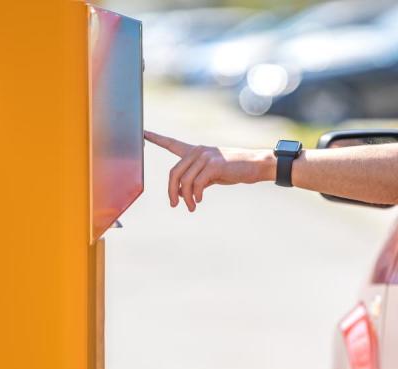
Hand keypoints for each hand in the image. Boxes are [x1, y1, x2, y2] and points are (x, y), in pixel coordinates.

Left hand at [144, 131, 274, 211]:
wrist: (255, 166)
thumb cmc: (234, 171)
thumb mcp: (212, 175)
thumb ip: (197, 179)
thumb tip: (184, 194)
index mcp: (196, 151)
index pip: (171, 144)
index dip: (156, 138)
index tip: (142, 132)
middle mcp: (198, 151)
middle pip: (174, 173)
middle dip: (172, 192)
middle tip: (175, 205)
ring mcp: (206, 156)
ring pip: (184, 181)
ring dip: (185, 198)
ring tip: (192, 207)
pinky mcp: (214, 164)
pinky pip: (196, 184)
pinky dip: (195, 195)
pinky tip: (199, 201)